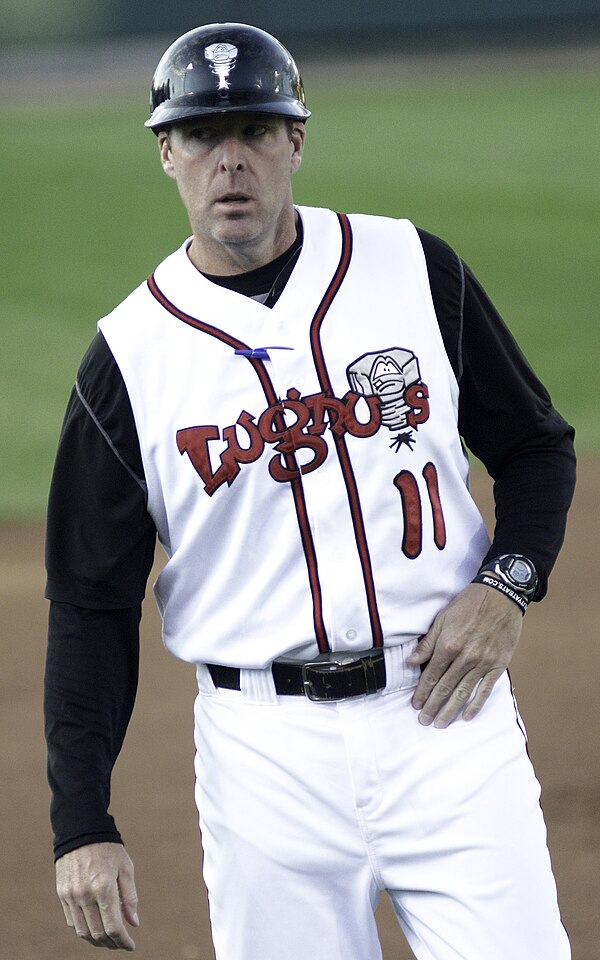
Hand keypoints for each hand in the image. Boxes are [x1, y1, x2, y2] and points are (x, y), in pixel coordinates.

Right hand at [55, 842, 138, 950]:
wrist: (81, 829)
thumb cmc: (108, 848)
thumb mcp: (126, 868)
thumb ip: (130, 897)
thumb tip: (134, 923)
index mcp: (104, 887)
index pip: (114, 926)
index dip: (123, 941)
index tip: (131, 946)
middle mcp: (85, 894)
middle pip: (98, 933)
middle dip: (111, 943)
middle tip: (121, 944)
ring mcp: (71, 895)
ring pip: (83, 931)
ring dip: (96, 940)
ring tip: (108, 939)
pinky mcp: (62, 894)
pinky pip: (72, 921)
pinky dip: (84, 929)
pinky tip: (94, 926)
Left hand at [406, 583, 522, 727]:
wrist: (501, 596)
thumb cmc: (469, 604)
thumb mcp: (442, 619)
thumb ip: (428, 643)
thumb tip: (412, 662)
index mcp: (448, 645)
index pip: (431, 675)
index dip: (422, 692)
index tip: (416, 705)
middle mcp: (465, 657)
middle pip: (445, 687)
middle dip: (433, 706)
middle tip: (424, 721)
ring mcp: (483, 663)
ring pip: (464, 692)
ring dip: (450, 710)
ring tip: (441, 723)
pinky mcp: (498, 665)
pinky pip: (485, 689)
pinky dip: (476, 704)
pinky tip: (467, 716)